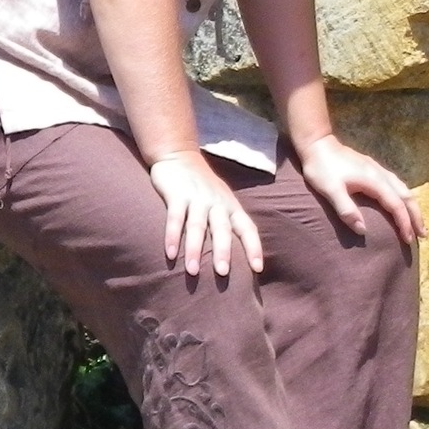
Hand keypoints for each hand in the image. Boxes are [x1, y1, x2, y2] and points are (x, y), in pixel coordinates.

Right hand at [150, 149, 263, 277]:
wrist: (179, 154)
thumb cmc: (203, 186)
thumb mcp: (221, 200)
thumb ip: (226, 223)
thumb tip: (237, 255)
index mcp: (231, 206)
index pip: (247, 228)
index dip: (254, 247)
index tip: (257, 269)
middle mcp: (217, 203)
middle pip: (223, 229)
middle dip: (223, 252)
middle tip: (223, 274)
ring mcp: (197, 198)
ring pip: (198, 226)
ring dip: (195, 250)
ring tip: (193, 272)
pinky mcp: (176, 194)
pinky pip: (175, 218)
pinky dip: (173, 236)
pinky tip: (171, 254)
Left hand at [297, 135, 424, 247]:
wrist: (317, 143)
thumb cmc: (322, 168)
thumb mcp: (330, 190)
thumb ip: (346, 210)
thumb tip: (363, 230)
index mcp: (374, 181)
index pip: (396, 205)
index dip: (404, 223)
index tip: (408, 240)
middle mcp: (381, 174)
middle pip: (406, 196)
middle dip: (416, 216)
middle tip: (423, 234)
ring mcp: (378, 169)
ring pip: (404, 189)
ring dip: (413, 206)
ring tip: (418, 222)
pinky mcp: (373, 168)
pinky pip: (397, 184)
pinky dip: (405, 197)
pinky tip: (402, 202)